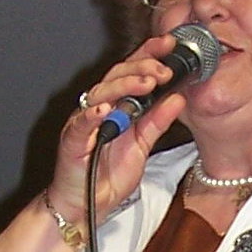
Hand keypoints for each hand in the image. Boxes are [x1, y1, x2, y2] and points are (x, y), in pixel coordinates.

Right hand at [45, 34, 187, 226]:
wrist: (87, 205)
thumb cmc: (107, 174)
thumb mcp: (142, 145)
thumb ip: (158, 121)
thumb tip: (179, 98)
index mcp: (117, 105)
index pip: (132, 71)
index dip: (149, 54)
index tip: (170, 46)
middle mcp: (100, 107)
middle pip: (117, 75)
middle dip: (142, 68)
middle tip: (164, 70)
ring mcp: (84, 122)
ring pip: (100, 93)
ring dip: (123, 86)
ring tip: (145, 83)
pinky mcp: (72, 140)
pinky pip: (80, 124)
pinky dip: (91, 115)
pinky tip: (105, 110)